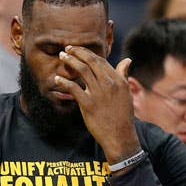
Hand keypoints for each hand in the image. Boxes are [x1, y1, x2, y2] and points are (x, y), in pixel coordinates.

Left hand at [54, 46, 139, 164]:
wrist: (120, 136)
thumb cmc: (123, 116)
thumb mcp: (126, 93)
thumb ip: (123, 76)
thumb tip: (127, 60)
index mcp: (118, 80)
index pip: (101, 61)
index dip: (87, 54)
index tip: (78, 50)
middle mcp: (109, 84)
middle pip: (91, 62)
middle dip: (77, 52)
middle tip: (67, 49)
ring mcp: (98, 94)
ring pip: (82, 70)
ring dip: (70, 61)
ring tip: (62, 57)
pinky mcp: (88, 105)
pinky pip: (73, 88)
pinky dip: (64, 82)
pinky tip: (57, 79)